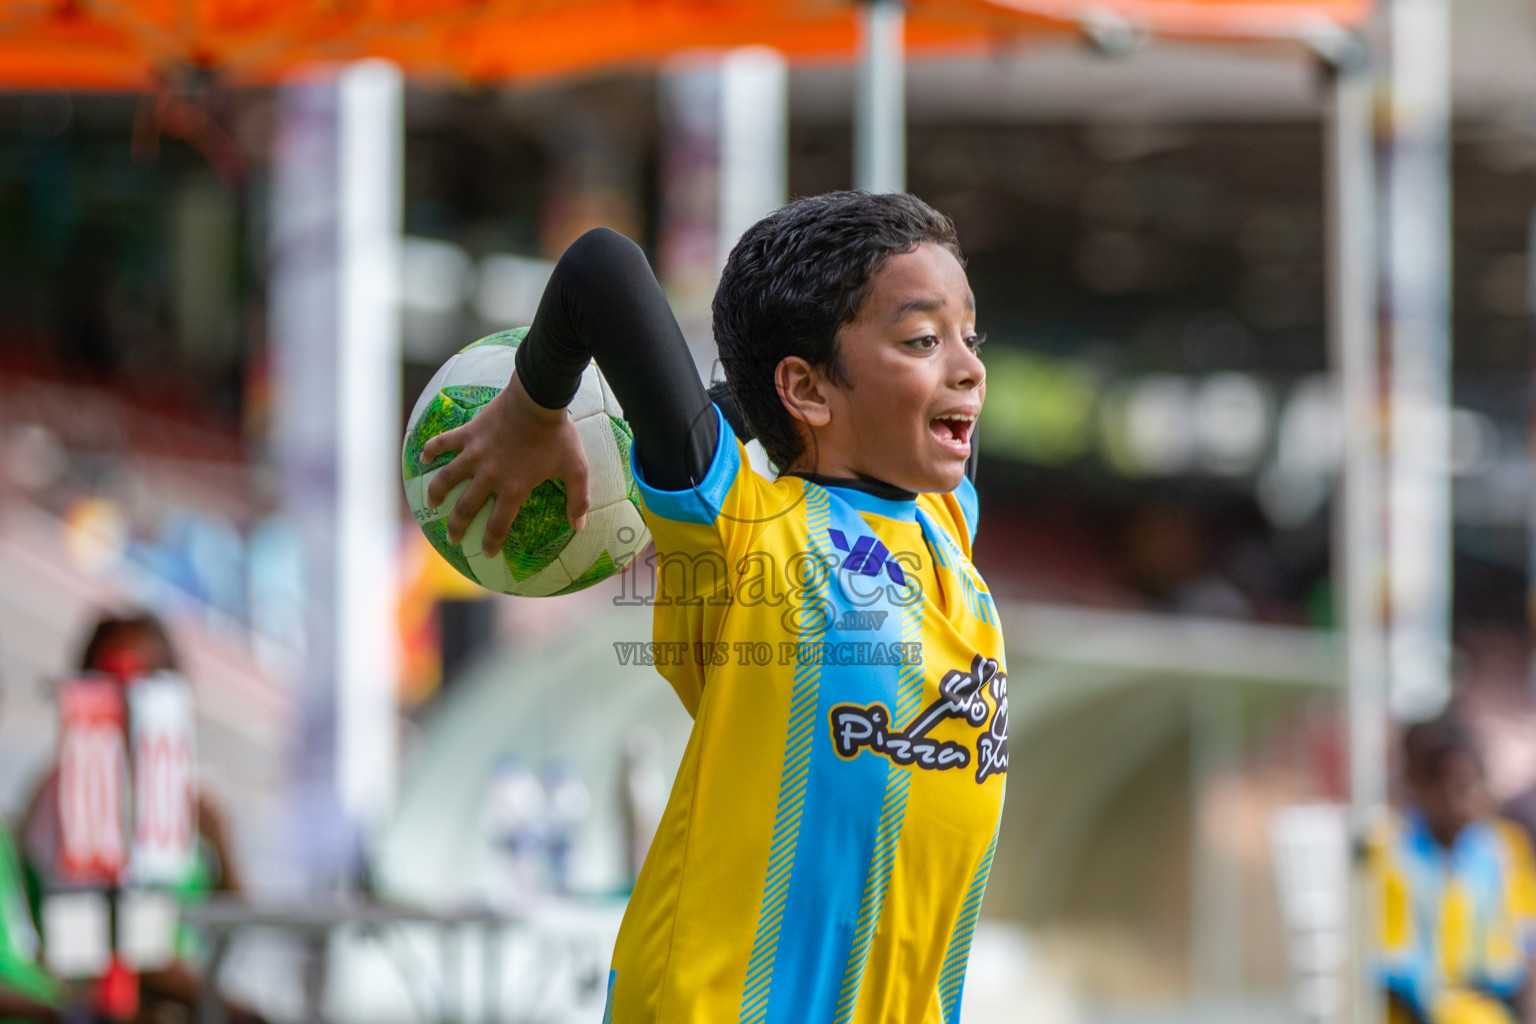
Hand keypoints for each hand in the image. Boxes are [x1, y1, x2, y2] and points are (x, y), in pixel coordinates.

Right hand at [421, 373, 590, 554]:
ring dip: (436, 493)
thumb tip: (578, 526)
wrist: (538, 400)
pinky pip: (443, 442)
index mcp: (513, 488)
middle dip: (457, 527)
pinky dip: (431, 449)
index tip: (487, 553)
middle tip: (453, 538)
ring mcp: (475, 454)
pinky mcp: (468, 433)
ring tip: (432, 503)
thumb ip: (578, 499)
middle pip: (466, 508)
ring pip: (447, 479)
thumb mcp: (576, 469)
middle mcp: (489, 476)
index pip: (498, 525)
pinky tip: (423, 457)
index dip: (491, 542)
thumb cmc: (558, 436)